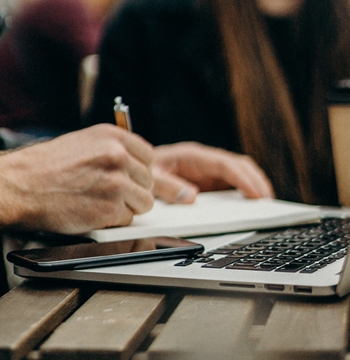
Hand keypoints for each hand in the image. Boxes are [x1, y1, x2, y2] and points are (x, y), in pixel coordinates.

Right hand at [0, 124, 153, 232]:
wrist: (18, 186)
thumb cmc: (44, 167)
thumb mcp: (83, 144)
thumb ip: (113, 152)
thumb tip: (139, 168)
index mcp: (113, 136)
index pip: (147, 156)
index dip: (138, 171)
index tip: (128, 178)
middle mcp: (118, 155)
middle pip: (148, 181)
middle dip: (132, 191)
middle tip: (107, 194)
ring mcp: (117, 182)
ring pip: (144, 202)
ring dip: (125, 207)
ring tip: (99, 203)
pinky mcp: (111, 208)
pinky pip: (128, 220)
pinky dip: (112, 221)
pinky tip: (91, 212)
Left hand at [152, 142, 273, 202]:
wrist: (134, 170)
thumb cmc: (143, 172)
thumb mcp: (151, 180)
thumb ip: (168, 187)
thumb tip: (192, 197)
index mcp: (191, 155)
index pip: (224, 164)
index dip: (242, 178)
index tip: (255, 193)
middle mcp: (202, 160)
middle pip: (237, 165)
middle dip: (255, 181)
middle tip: (267, 201)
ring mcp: (206, 170)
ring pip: (237, 173)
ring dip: (253, 185)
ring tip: (264, 204)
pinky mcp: (206, 180)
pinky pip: (230, 183)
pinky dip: (243, 192)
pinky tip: (249, 205)